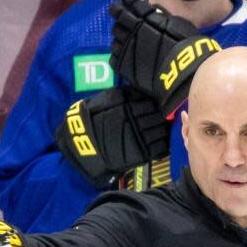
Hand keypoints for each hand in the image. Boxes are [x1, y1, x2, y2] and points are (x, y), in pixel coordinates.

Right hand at [54, 86, 168, 185]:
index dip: (155, 104)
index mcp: (128, 108)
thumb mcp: (105, 100)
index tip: (156, 105)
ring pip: (162, 131)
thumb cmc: (92, 120)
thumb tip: (143, 92)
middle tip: (162, 117)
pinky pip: (160, 148)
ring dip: (163, 129)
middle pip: (158, 117)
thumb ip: (125, 94)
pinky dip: (163, 144)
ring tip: (161, 129)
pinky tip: (160, 141)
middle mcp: (136, 122)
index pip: (152, 104)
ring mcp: (139, 139)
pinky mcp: (140, 154)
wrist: (83, 146)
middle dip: (161, 116)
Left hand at [109, 0, 220, 115]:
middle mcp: (131, 30)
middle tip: (125, 24)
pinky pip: (114, 58)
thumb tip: (153, 11)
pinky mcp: (123, 66)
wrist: (182, 69)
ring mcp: (125, 49)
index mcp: (144, 17)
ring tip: (127, 43)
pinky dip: (119, 56)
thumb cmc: (185, 44)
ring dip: (120, 40)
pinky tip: (125, 56)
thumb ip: (159, 16)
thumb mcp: (175, 22)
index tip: (123, 3)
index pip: (128, 5)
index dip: (124, 3)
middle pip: (117, 23)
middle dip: (121, 22)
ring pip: (114, 41)